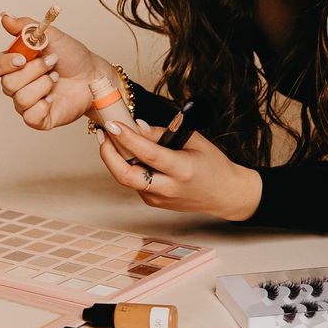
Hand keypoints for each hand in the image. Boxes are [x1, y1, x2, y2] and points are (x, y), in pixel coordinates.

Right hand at [0, 13, 114, 130]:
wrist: (93, 75)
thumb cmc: (73, 57)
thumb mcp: (51, 35)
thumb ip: (26, 27)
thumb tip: (5, 17)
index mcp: (14, 63)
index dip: (1, 64)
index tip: (22, 59)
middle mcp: (17, 84)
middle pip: (7, 84)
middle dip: (34, 71)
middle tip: (52, 62)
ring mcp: (26, 103)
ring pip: (21, 99)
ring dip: (43, 85)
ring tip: (55, 78)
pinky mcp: (38, 119)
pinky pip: (31, 117)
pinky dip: (45, 106)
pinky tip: (54, 98)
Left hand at [95, 121, 262, 220]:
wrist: (225, 194)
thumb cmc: (212, 164)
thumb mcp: (194, 140)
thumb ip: (164, 134)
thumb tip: (137, 127)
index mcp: (182, 170)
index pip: (148, 154)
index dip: (128, 139)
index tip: (113, 124)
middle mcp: (169, 188)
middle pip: (127, 176)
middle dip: (108, 155)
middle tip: (102, 135)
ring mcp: (159, 199)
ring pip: (127, 179)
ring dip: (114, 159)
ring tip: (109, 138)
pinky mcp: (154, 203)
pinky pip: (134, 183)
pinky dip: (127, 166)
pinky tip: (126, 152)